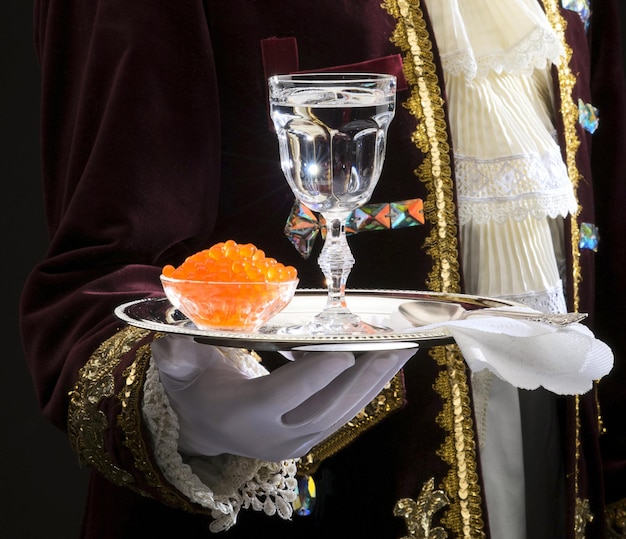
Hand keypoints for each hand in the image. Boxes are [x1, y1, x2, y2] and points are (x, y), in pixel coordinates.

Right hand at [151, 335, 414, 460]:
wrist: (207, 427)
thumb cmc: (196, 391)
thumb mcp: (180, 371)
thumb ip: (176, 356)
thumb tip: (174, 338)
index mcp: (245, 416)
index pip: (284, 394)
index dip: (315, 373)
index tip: (345, 349)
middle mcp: (277, 435)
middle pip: (328, 406)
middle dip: (363, 375)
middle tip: (394, 345)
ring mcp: (299, 440)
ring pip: (345, 412)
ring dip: (376, 381)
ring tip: (402, 351)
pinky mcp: (313, 437)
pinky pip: (345, 412)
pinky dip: (367, 387)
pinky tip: (382, 361)